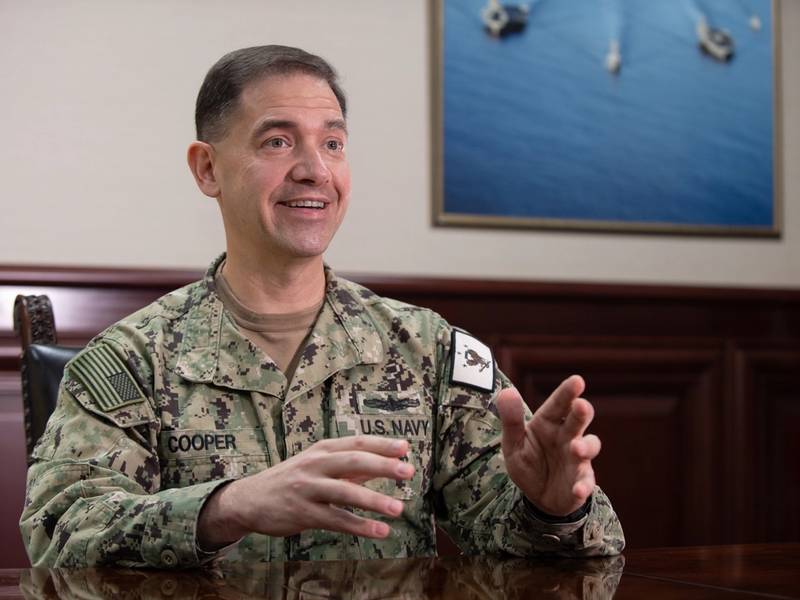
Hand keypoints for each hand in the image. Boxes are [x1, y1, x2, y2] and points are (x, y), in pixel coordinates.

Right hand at [197, 436, 413, 549]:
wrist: (250, 499)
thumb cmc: (291, 479)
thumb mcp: (318, 464)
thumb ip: (351, 466)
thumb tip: (385, 463)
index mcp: (322, 450)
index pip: (357, 442)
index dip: (382, 444)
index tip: (406, 448)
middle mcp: (315, 465)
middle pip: (353, 461)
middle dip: (383, 466)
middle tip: (408, 472)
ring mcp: (308, 488)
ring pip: (345, 492)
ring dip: (374, 500)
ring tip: (399, 508)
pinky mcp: (302, 513)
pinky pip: (335, 519)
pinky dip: (359, 526)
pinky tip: (379, 531)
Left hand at [496, 375, 599, 515]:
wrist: (538, 496)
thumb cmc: (527, 462)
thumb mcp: (513, 443)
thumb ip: (511, 420)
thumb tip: (507, 392)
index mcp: (548, 423)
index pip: (558, 404)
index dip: (567, 392)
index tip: (577, 380)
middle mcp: (567, 436)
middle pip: (578, 419)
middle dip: (581, 412)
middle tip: (580, 405)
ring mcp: (577, 458)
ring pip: (589, 446)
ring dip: (585, 447)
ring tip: (576, 449)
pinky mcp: (581, 481)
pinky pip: (586, 482)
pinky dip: (583, 486)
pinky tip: (578, 490)